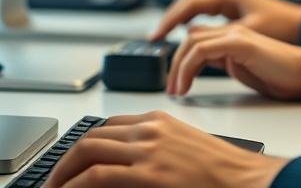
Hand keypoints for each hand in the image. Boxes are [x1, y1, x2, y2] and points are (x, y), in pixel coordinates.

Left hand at [43, 112, 287, 187]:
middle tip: (52, 181)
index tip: (70, 164)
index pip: (106, 126)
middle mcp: (150, 128)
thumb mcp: (183, 149)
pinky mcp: (149, 172)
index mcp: (158, 119)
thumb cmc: (222, 170)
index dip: (82, 146)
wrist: (247, 179)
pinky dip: (74, 185)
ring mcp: (148, 149)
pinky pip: (98, 175)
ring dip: (62, 174)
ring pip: (87, 151)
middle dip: (64, 160)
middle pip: (91, 136)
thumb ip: (153, 151)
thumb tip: (126, 166)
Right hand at [149, 0, 300, 44]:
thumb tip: (190, 36)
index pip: (190, 3)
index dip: (170, 19)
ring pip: (197, 6)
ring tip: (165, 36)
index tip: (157, 35)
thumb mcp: (247, 33)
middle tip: (155, 37)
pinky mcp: (236, 8)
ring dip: (180, 19)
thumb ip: (218, 35)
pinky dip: (193, 21)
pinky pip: (207, 12)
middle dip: (170, 19)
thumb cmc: (282, 29)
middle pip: (190, 2)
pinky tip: (187, 33)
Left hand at [167, 23, 300, 99]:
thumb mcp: (244, 70)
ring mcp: (236, 35)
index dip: (180, 59)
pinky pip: (202, 50)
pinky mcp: (239, 43)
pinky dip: (187, 68)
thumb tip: (201, 64)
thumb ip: (223, 62)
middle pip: (190, 38)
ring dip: (177, 67)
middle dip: (174, 64)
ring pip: (191, 42)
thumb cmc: (282, 76)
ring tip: (175, 90)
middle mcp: (232, 31)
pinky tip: (186, 86)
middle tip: (170, 89)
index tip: (174, 83)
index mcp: (233, 37)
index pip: (197, 40)